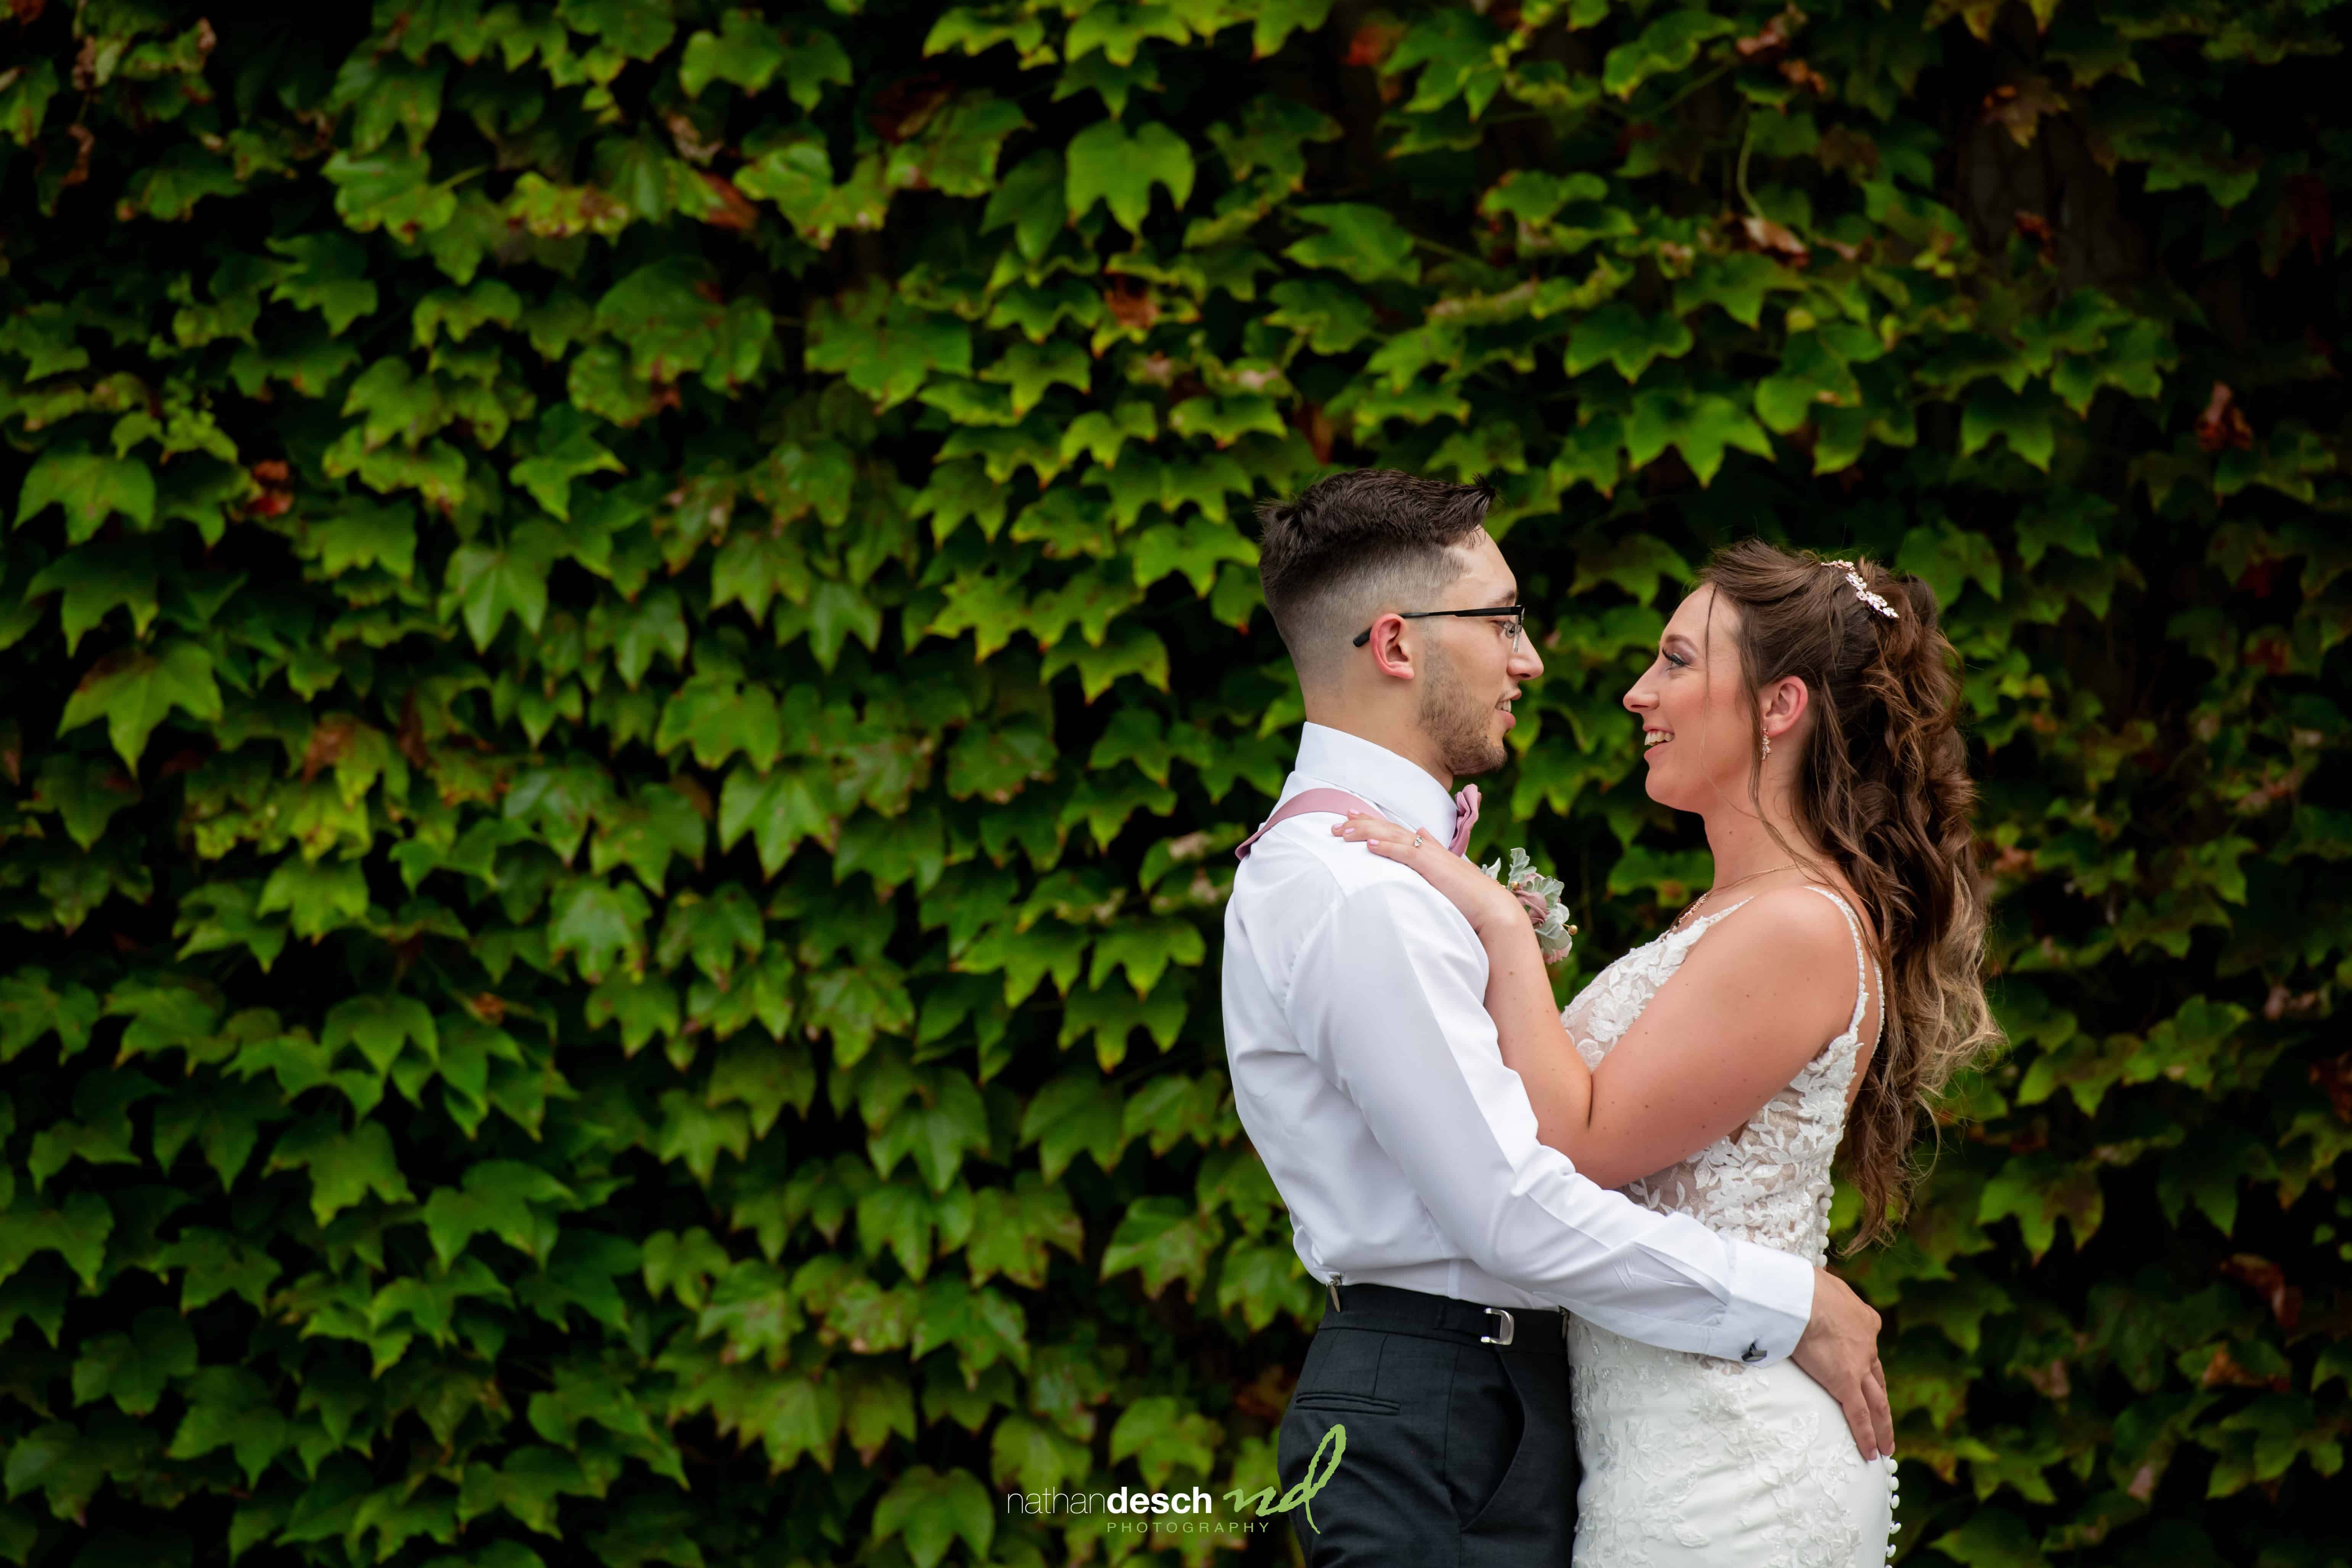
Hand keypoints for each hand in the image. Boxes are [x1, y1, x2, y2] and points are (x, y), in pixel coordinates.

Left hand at [1333, 814, 1520, 934]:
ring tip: (1344, 830)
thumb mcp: (1446, 869)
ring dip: (1367, 831)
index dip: (1373, 822)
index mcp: (1428, 849)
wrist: (1491, 907)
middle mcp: (1427, 847)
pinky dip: (1387, 846)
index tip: (1352, 817)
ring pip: (1392, 836)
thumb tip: (1423, 833)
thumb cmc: (1470, 895)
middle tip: (1339, 820)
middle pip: (1389, 829)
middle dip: (1363, 823)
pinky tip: (1370, 844)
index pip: (1395, 831)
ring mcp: (1429, 855)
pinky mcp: (1432, 866)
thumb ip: (1433, 851)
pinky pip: (1405, 853)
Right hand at [1791, 1268, 1893, 1461]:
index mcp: (1863, 1320)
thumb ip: (1820, 1295)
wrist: (1803, 1295)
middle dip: (1883, 1405)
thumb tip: (1807, 1291)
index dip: (1867, 1363)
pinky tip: (1870, 1453)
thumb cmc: (1802, 1284)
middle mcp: (1867, 1345)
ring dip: (1883, 1427)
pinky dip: (1866, 1435)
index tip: (1864, 1372)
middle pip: (1878, 1381)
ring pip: (1877, 1402)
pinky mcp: (1844, 1382)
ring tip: (1887, 1447)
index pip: (1867, 1347)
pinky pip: (1859, 1414)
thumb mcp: (1820, 1285)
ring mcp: (1858, 1366)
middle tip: (1887, 1426)